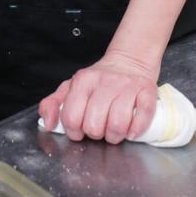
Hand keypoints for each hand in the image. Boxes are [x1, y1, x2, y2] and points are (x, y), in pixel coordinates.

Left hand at [38, 52, 158, 144]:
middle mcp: (104, 82)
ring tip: (114, 131)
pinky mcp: (146, 90)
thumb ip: (53, 104)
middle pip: (94, 125)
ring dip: (115, 136)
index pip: (72, 118)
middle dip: (96, 134)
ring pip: (118, 125)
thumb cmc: (99, 81)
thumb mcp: (71, 87)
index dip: (75, 132)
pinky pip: (142, 117)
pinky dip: (136, 129)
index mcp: (82, 81)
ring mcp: (127, 86)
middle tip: (99, 129)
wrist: (129, 61)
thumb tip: (49, 124)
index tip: (80, 130)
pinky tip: (131, 130)